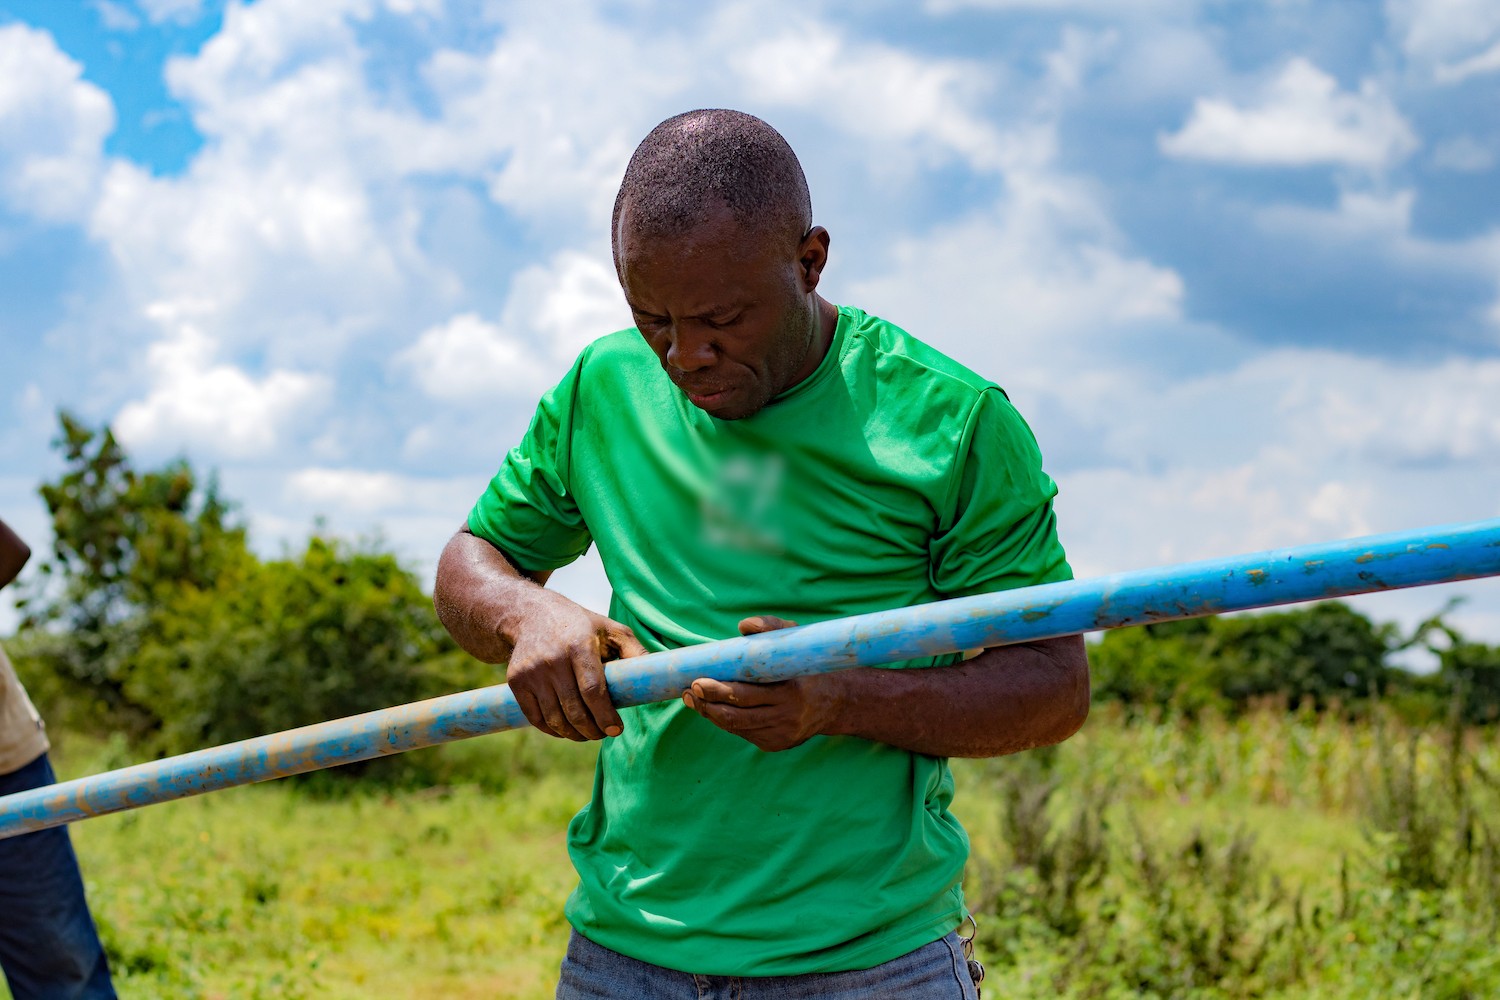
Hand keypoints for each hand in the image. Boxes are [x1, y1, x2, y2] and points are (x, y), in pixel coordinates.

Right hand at [506, 593, 645, 741]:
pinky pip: (536, 718)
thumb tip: (657, 678)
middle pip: (574, 710)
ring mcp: (532, 672)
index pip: (593, 690)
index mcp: (579, 645)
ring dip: (574, 734)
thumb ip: (634, 651)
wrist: (531, 614)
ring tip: (588, 733)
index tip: (616, 729)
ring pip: (555, 719)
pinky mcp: (516, 682)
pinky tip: (566, 729)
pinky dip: (553, 730)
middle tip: (604, 734)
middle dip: (593, 730)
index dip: (605, 715)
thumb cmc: (580, 626)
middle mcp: (553, 659)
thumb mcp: (611, 629)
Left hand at [682, 615, 841, 751]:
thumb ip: (771, 628)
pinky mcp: (776, 744)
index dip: (718, 690)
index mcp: (791, 692)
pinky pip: (745, 733)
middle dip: (707, 704)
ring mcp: (781, 734)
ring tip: (693, 700)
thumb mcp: (796, 640)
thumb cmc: (808, 665)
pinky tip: (713, 709)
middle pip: (737, 715)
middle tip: (689, 691)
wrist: (838, 701)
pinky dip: (727, 721)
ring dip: (711, 714)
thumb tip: (743, 625)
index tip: (698, 681)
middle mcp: (786, 717)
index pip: (746, 695)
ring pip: (737, 727)